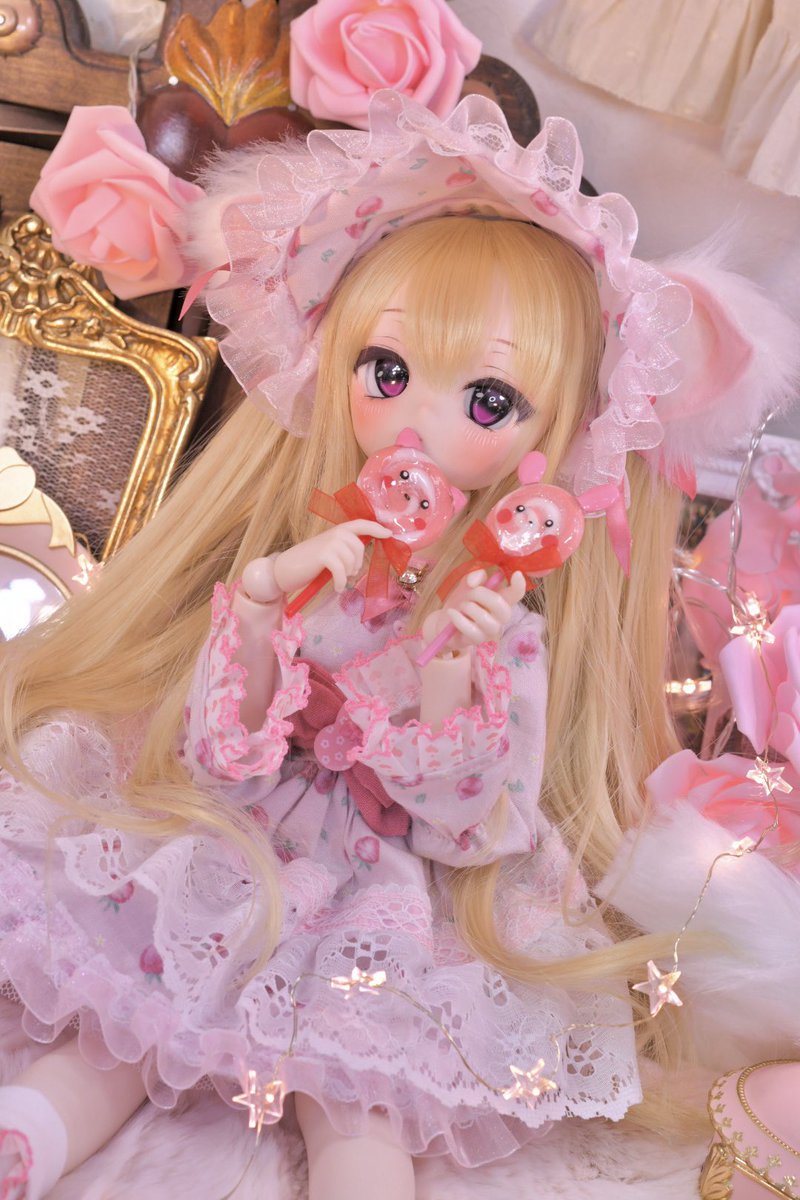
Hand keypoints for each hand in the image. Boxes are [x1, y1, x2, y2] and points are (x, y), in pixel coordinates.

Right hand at [273, 520, 390, 594]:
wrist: (285, 569)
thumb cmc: (309, 563)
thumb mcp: (329, 551)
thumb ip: (344, 549)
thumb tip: (362, 555)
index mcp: (338, 530)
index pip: (361, 524)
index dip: (376, 528)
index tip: (390, 533)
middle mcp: (335, 533)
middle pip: (360, 549)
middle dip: (357, 564)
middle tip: (347, 574)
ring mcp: (330, 542)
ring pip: (352, 561)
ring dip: (348, 575)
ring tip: (340, 580)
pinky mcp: (324, 555)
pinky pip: (342, 571)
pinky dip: (342, 583)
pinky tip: (338, 588)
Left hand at [421, 569, 526, 652]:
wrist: (444, 620)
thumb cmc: (462, 601)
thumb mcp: (467, 584)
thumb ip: (474, 576)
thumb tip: (474, 582)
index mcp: (502, 600)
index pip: (516, 594)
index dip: (519, 585)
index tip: (517, 574)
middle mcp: (500, 616)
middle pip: (500, 604)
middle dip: (481, 594)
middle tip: (469, 593)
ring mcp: (490, 630)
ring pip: (485, 618)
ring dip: (468, 607)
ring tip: (461, 606)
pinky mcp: (477, 640)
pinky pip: (470, 629)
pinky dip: (458, 618)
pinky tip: (452, 613)